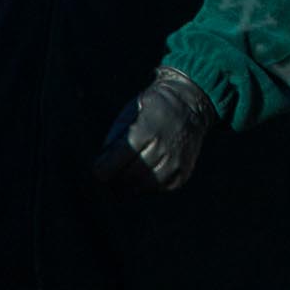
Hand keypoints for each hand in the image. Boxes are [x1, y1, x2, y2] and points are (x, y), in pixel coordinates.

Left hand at [92, 66, 216, 192]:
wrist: (189, 102)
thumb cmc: (151, 108)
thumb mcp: (130, 114)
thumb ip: (115, 141)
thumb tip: (101, 172)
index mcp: (145, 131)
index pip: (112, 165)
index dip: (102, 170)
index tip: (99, 168)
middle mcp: (162, 148)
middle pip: (126, 178)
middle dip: (114, 178)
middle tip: (110, 174)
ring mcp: (175, 163)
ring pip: (142, 186)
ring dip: (130, 184)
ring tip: (126, 173)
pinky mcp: (183, 173)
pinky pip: (159, 187)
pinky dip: (149, 184)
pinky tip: (147, 171)